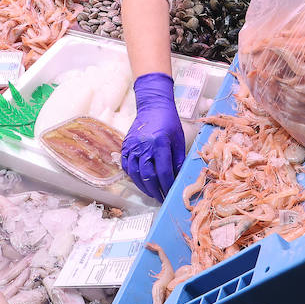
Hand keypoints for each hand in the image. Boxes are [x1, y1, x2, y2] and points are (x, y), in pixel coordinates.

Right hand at [121, 73, 184, 201]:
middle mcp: (144, 146)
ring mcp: (132, 146)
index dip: (167, 185)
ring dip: (143, 186)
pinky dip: (133, 176)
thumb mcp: (178, 140)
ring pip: (135, 173)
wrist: (153, 105)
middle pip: (148, 175)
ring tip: (151, 193)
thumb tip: (178, 178)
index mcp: (159, 143)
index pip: (164, 171)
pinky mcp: (126, 145)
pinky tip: (140, 182)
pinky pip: (126, 166)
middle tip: (161, 198)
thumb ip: (178, 160)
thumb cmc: (169, 121)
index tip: (170, 194)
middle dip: (155, 190)